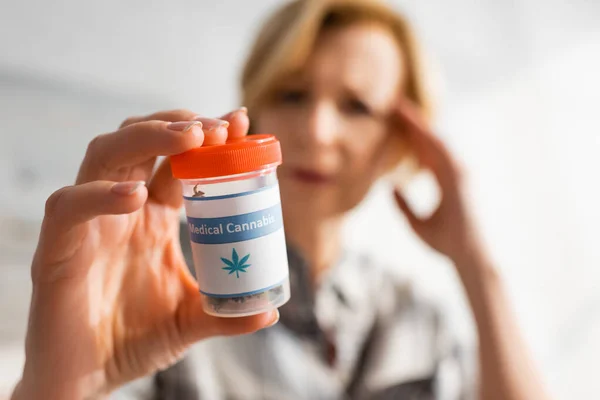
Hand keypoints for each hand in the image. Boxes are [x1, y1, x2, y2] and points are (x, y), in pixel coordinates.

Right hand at [13, 108, 277, 399]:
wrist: (87, 379)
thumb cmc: (134, 341)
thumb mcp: (190, 319)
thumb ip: (227, 313)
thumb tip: (271, 311)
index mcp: (152, 217)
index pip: (176, 160)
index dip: (205, 137)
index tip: (239, 122)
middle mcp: (120, 210)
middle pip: (139, 141)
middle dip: (178, 125)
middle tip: (218, 127)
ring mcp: (88, 225)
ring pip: (104, 155)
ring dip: (146, 136)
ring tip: (191, 138)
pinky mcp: (57, 250)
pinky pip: (70, 208)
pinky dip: (99, 195)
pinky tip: (135, 196)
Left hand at [392, 100, 482, 263]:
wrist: (465, 256)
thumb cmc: (445, 242)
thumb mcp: (416, 223)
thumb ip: (404, 206)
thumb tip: (390, 189)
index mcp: (444, 181)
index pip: (424, 152)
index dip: (411, 134)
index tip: (396, 119)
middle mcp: (452, 173)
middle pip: (430, 141)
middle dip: (413, 122)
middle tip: (395, 103)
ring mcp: (457, 175)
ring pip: (435, 142)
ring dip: (419, 124)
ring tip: (401, 107)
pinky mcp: (459, 180)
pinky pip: (442, 153)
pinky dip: (429, 138)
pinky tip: (415, 125)